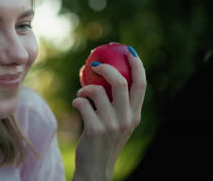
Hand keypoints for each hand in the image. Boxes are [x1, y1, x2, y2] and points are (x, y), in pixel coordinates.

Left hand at [71, 48, 145, 180]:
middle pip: (120, 82)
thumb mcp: (117, 123)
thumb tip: (106, 73)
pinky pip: (82, 103)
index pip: (141, 84)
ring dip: (84, 88)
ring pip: (97, 91)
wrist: (95, 167)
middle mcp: (127, 119)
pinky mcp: (95, 130)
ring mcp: (111, 125)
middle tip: (94, 65)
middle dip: (105, 68)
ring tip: (81, 94)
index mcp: (135, 115)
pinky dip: (77, 100)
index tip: (128, 50)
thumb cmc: (103, 140)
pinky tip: (76, 104)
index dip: (137, 64)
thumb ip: (118, 104)